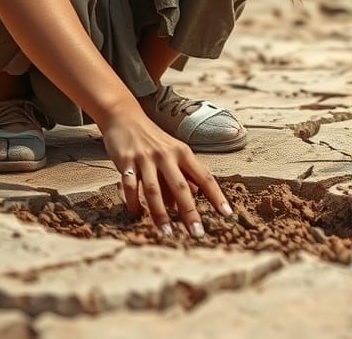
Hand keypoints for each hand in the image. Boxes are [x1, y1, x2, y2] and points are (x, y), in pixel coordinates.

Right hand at [98, 105, 231, 236]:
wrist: (125, 118)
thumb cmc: (153, 140)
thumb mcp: (172, 154)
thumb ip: (180, 177)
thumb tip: (187, 203)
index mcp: (183, 153)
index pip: (205, 177)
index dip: (217, 196)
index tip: (227, 214)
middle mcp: (167, 155)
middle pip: (181, 188)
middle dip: (190, 212)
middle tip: (197, 233)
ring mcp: (146, 158)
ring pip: (154, 190)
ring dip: (161, 213)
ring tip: (167, 232)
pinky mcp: (126, 161)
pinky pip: (130, 186)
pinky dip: (134, 203)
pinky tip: (137, 216)